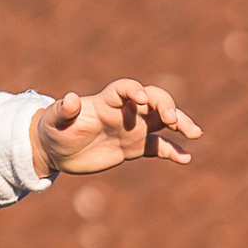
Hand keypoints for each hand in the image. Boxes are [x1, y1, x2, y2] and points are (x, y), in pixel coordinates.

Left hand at [33, 79, 200, 178]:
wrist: (56, 149)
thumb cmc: (53, 129)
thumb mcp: (53, 120)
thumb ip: (62, 110)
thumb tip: (69, 99)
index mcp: (106, 102)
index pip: (126, 88)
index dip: (135, 91)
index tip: (143, 100)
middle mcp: (124, 112)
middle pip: (154, 101)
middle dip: (166, 106)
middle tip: (173, 120)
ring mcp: (132, 129)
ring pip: (162, 121)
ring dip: (180, 123)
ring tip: (195, 133)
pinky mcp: (134, 147)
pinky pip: (158, 147)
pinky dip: (173, 151)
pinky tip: (186, 159)